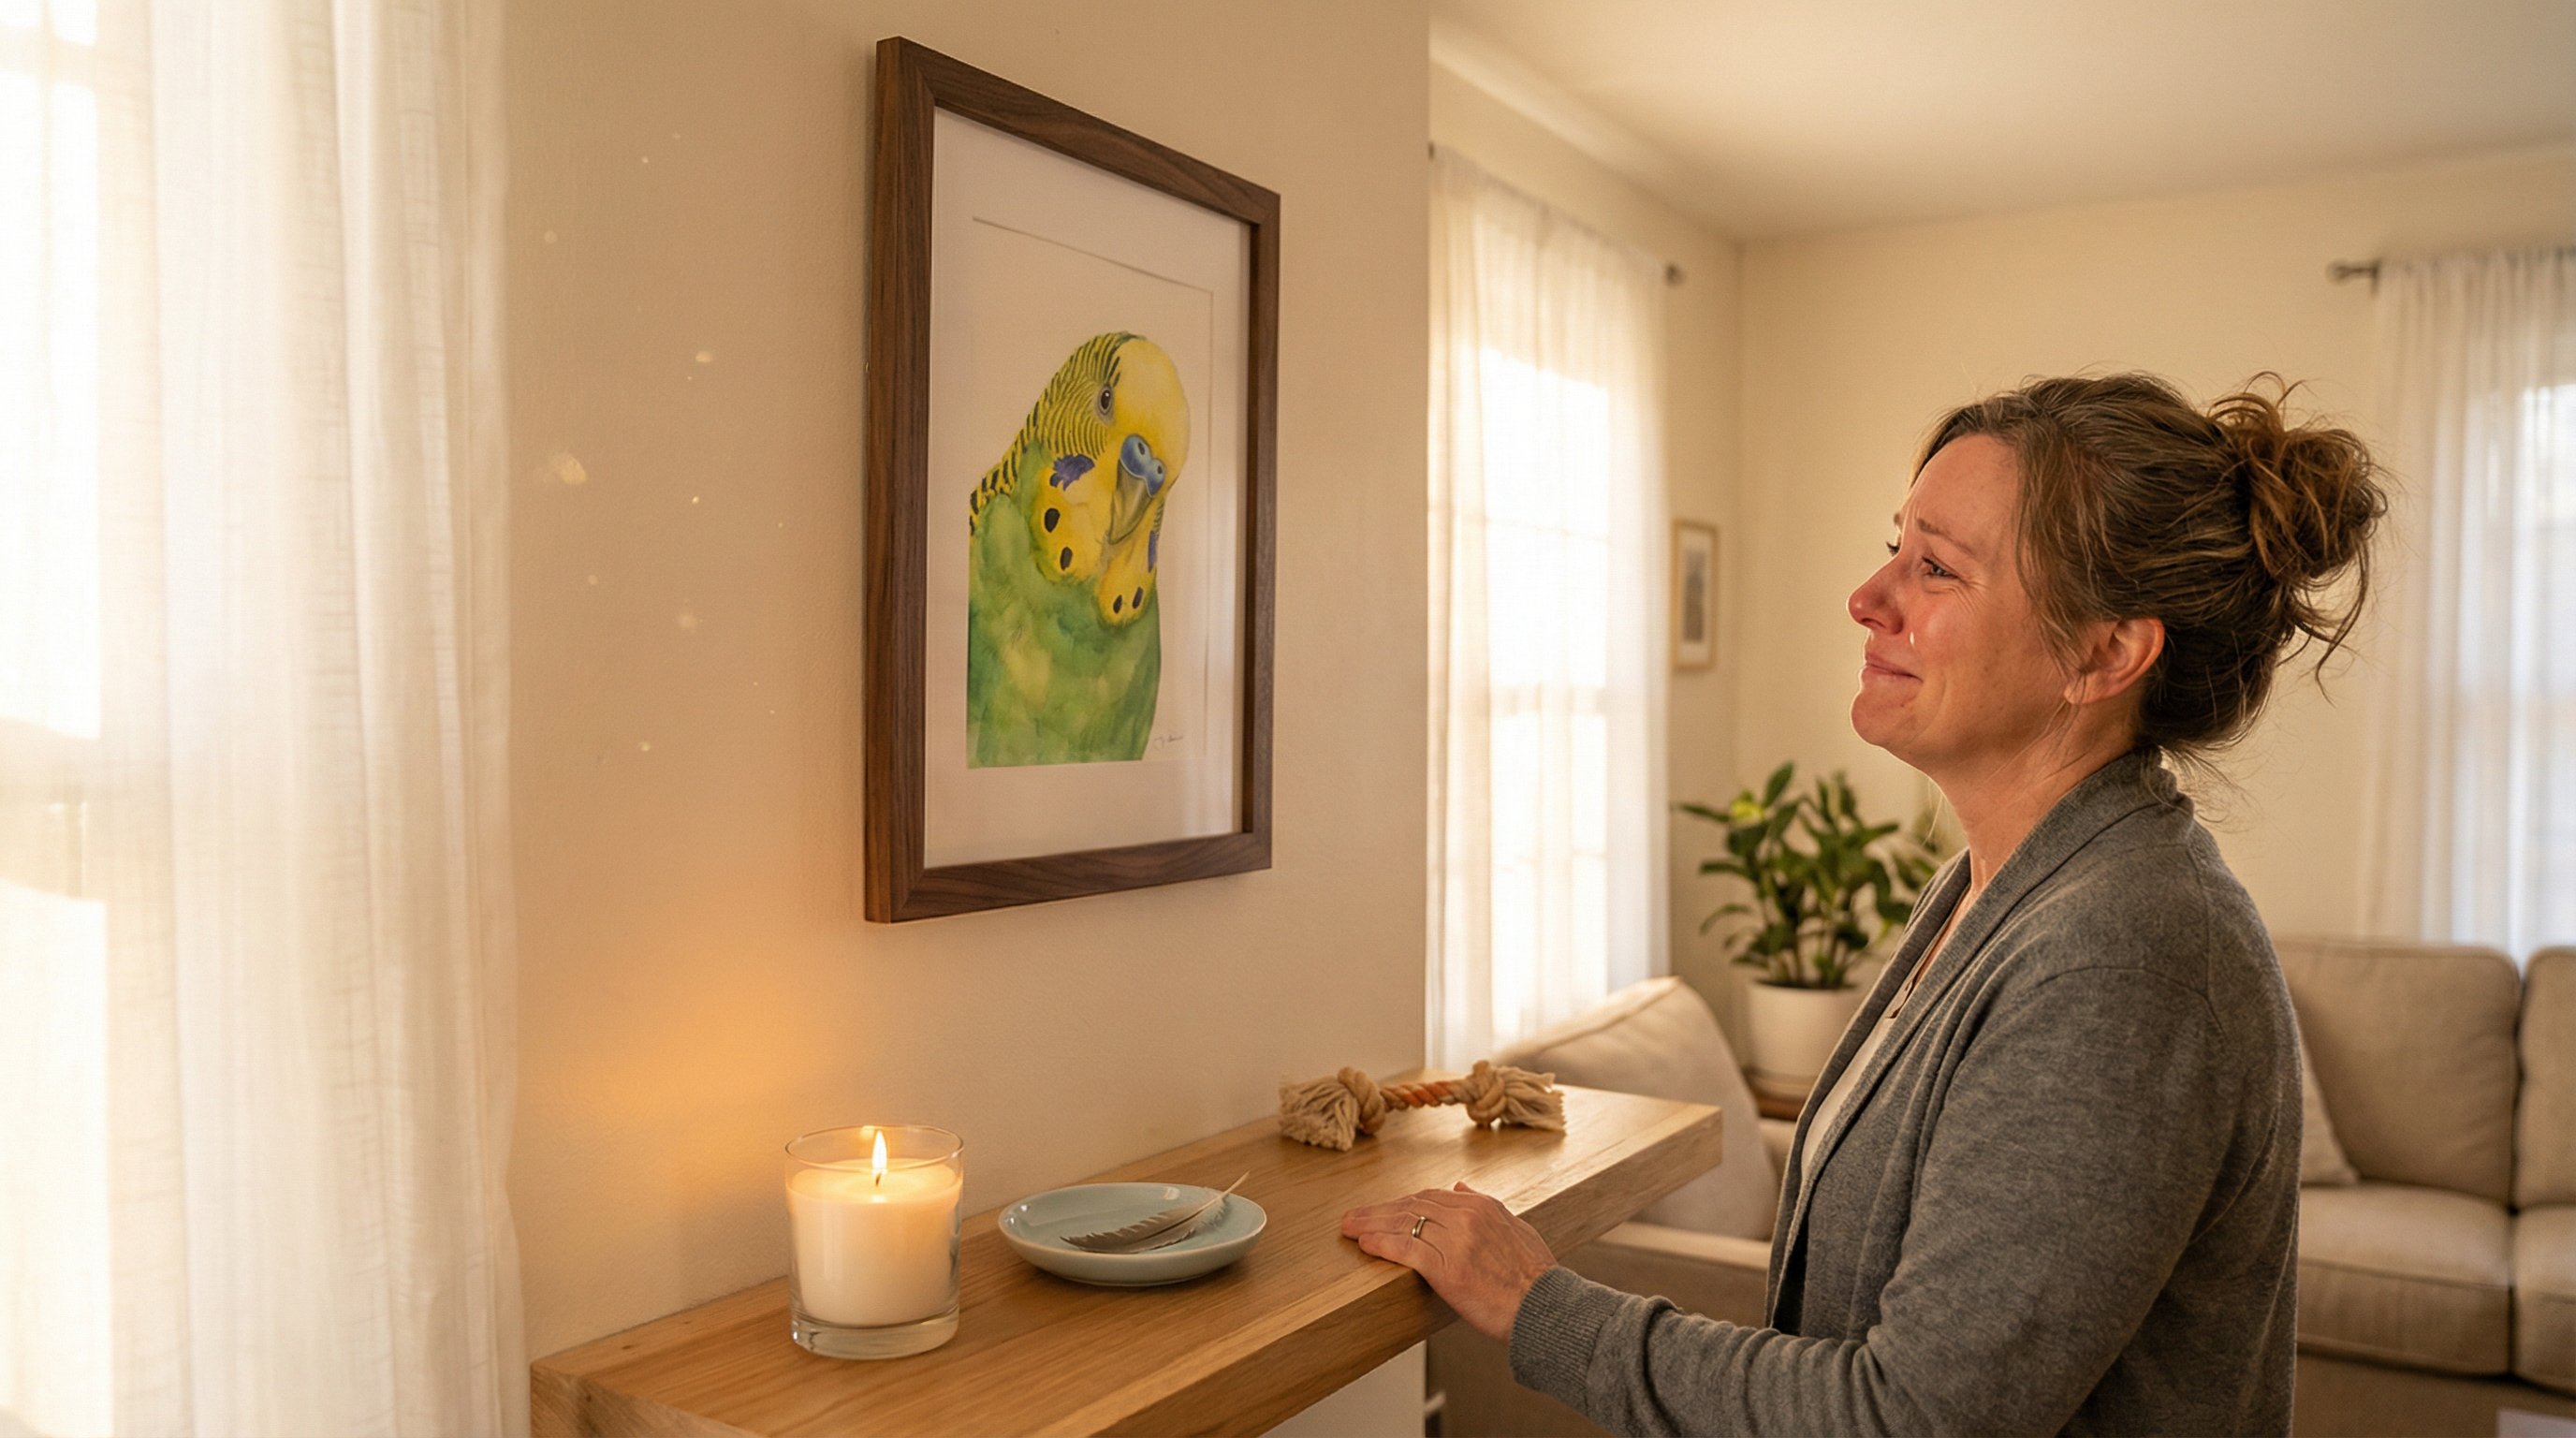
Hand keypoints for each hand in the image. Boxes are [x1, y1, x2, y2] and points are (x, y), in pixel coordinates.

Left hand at [1339, 1182, 1557, 1339]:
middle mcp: (1467, 1215)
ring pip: (1403, 1223)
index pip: (1430, 1196)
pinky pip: (1405, 1248)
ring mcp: (1455, 1239)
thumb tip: (1460, 1185)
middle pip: (1411, 1205)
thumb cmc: (1534, 1277)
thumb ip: (1486, 1205)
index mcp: (1482, 1205)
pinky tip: (1364, 1244)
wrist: (1544, 1308)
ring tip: (1348, 1228)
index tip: (1382, 1210)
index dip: (1401, 1203)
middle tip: (1352, 1216)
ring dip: (1370, 1224)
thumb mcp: (1516, 1228)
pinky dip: (1381, 1243)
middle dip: (1378, 1211)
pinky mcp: (1446, 1266)